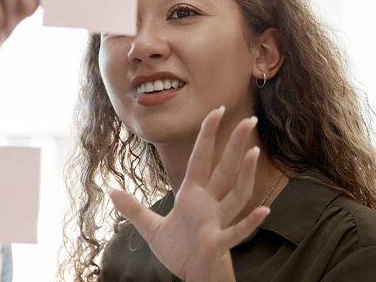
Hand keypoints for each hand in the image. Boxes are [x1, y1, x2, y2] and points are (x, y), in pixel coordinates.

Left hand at [109, 107, 269, 281]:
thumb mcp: (150, 228)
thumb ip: (133, 209)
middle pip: (225, 170)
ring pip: (236, 195)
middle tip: (250, 119)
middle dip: (235, 145)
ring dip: (246, 175)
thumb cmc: (179, 251)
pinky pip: (237, 232)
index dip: (207, 136)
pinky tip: (264, 211)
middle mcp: (209, 205)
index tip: (216, 111)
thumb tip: (111, 190)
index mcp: (193, 196)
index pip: (201, 160)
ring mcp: (216, 223)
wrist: (191, 277)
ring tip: (254, 153)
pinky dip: (250, 223)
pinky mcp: (218, 244)